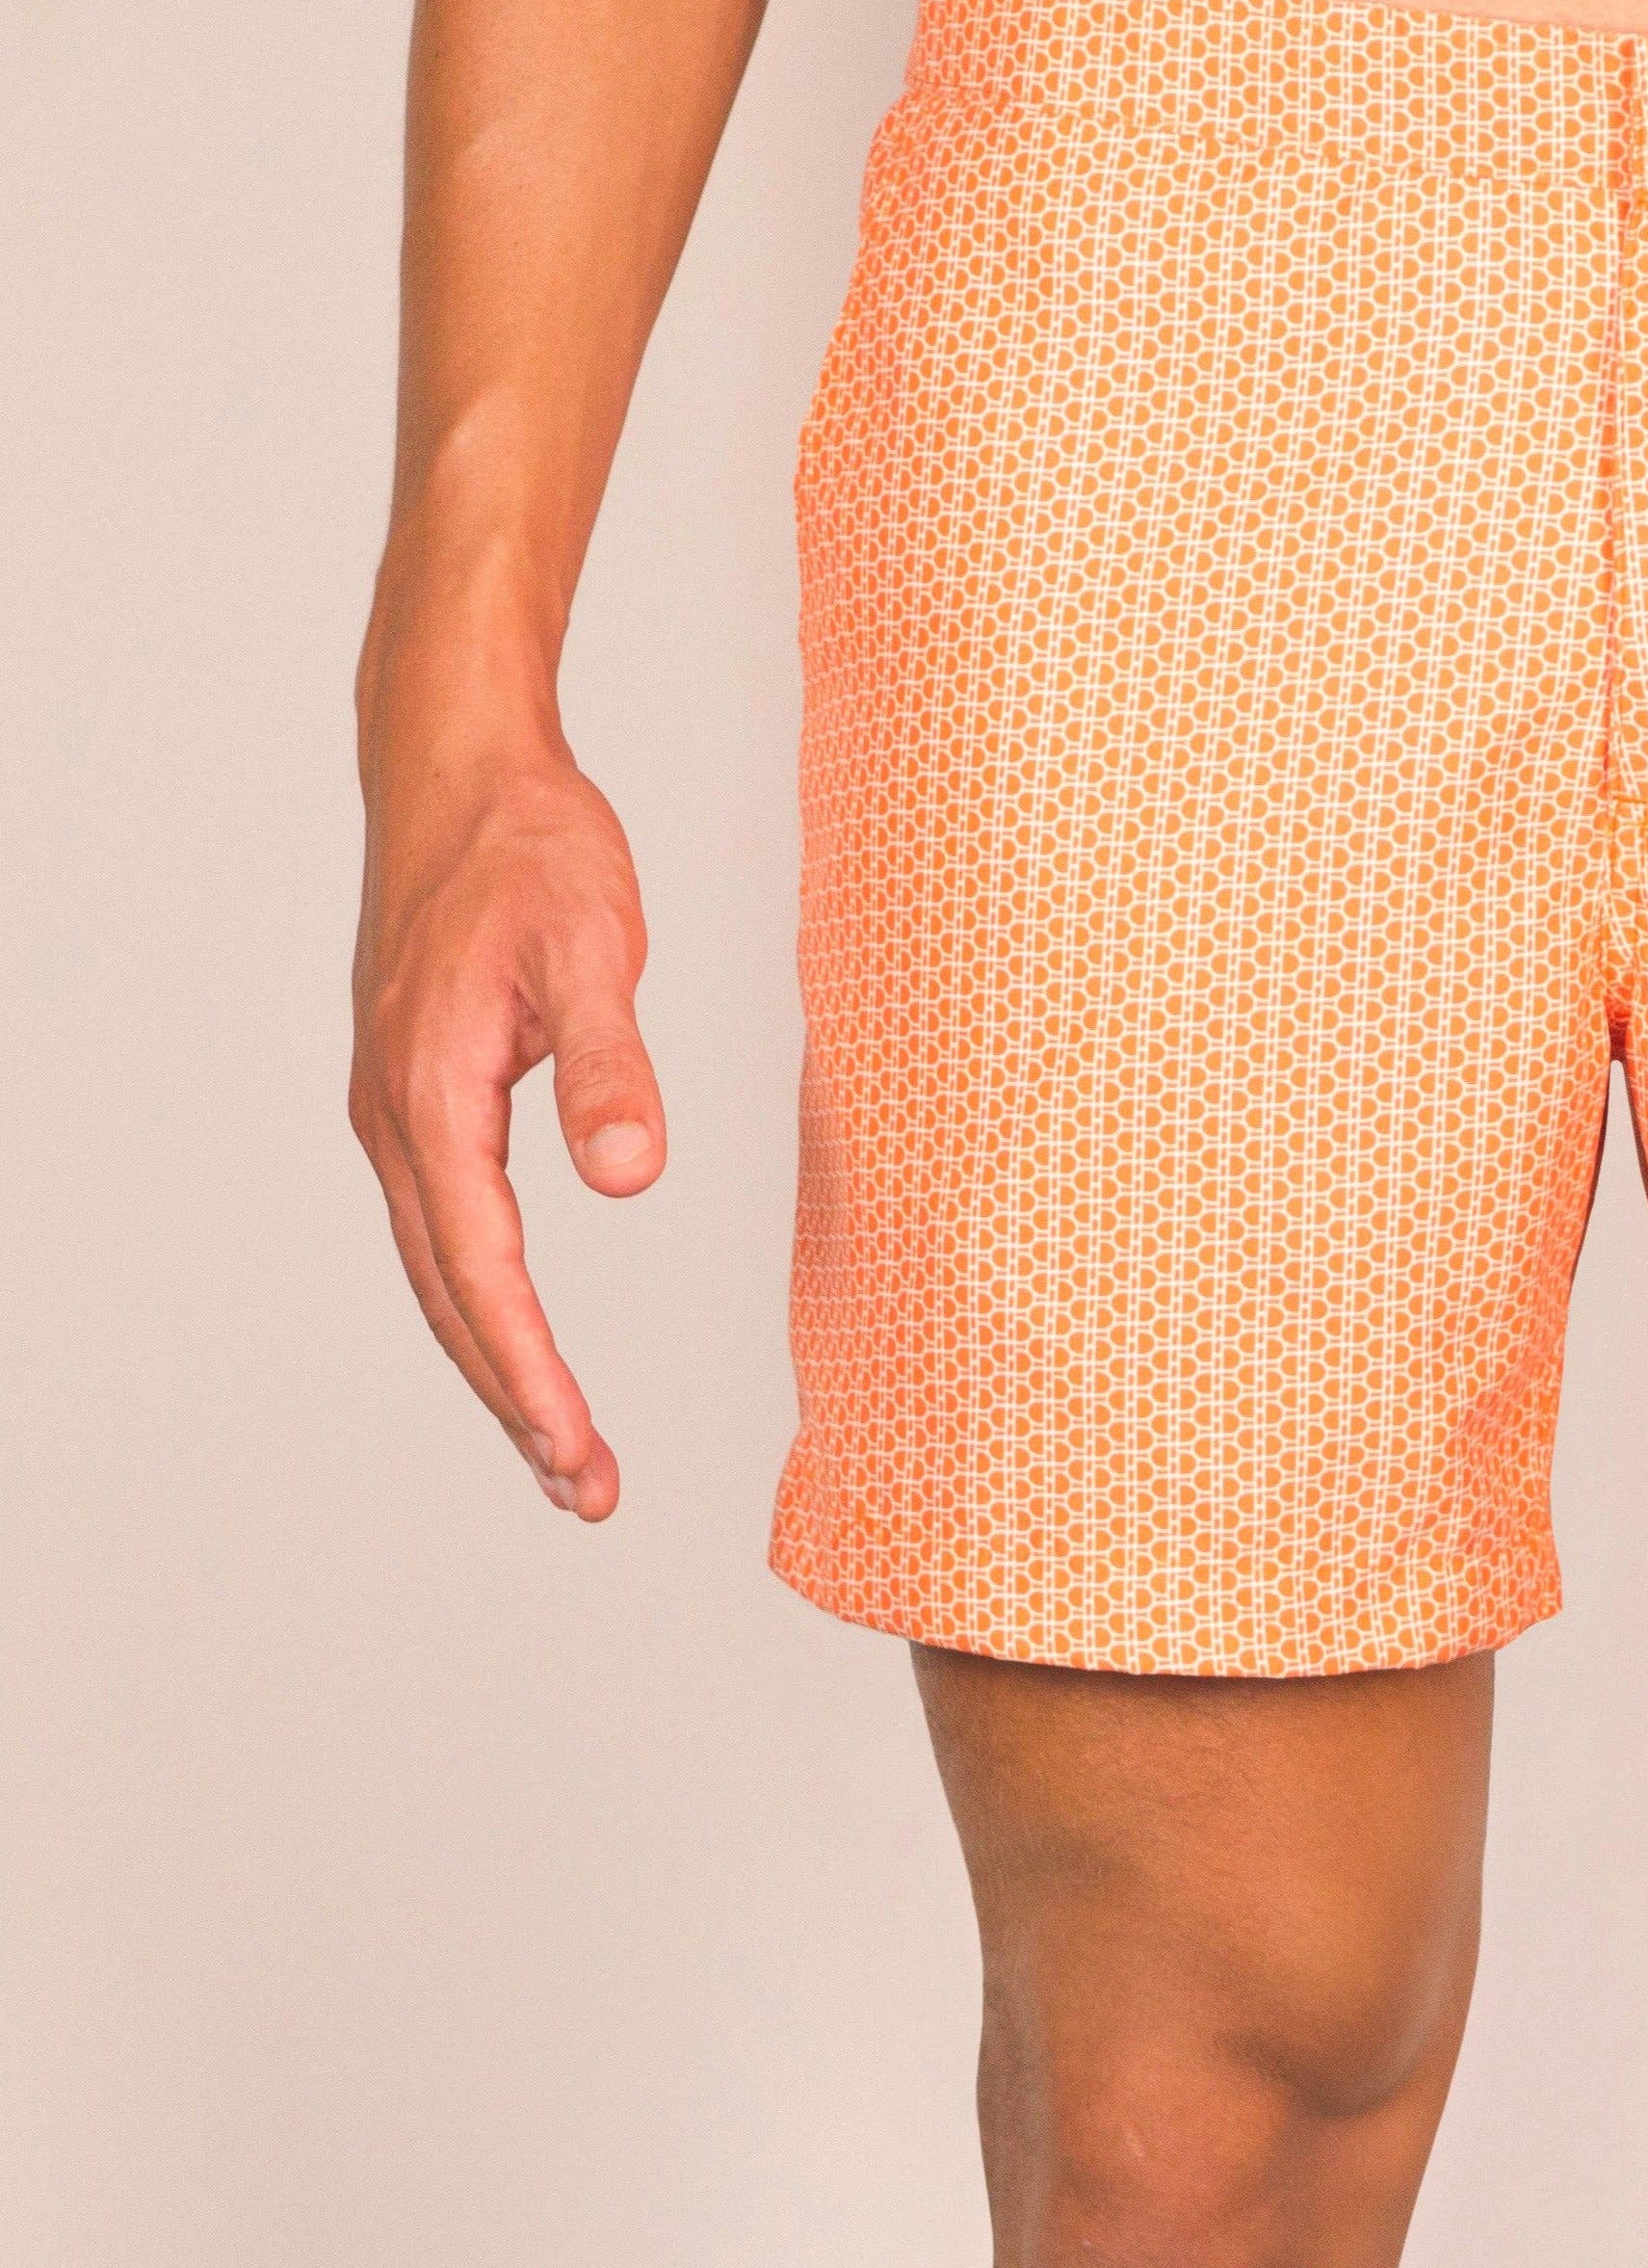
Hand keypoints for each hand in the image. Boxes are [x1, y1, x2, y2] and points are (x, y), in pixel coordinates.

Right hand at [350, 741, 662, 1516]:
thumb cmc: (531, 851)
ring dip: (498, 1363)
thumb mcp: (594, 946)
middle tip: (586, 1492)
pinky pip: (448, 1225)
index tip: (579, 1455)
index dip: (533, 1375)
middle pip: (451, 1298)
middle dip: (517, 1403)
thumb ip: (610, 1062)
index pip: (484, 1274)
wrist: (463, 775)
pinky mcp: (420, 1094)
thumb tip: (629, 1175)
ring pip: (444, 1271)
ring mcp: (400, 1110)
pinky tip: (521, 1334)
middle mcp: (398, 1119)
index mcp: (432, 1098)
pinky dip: (483, 1297)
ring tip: (563, 1449)